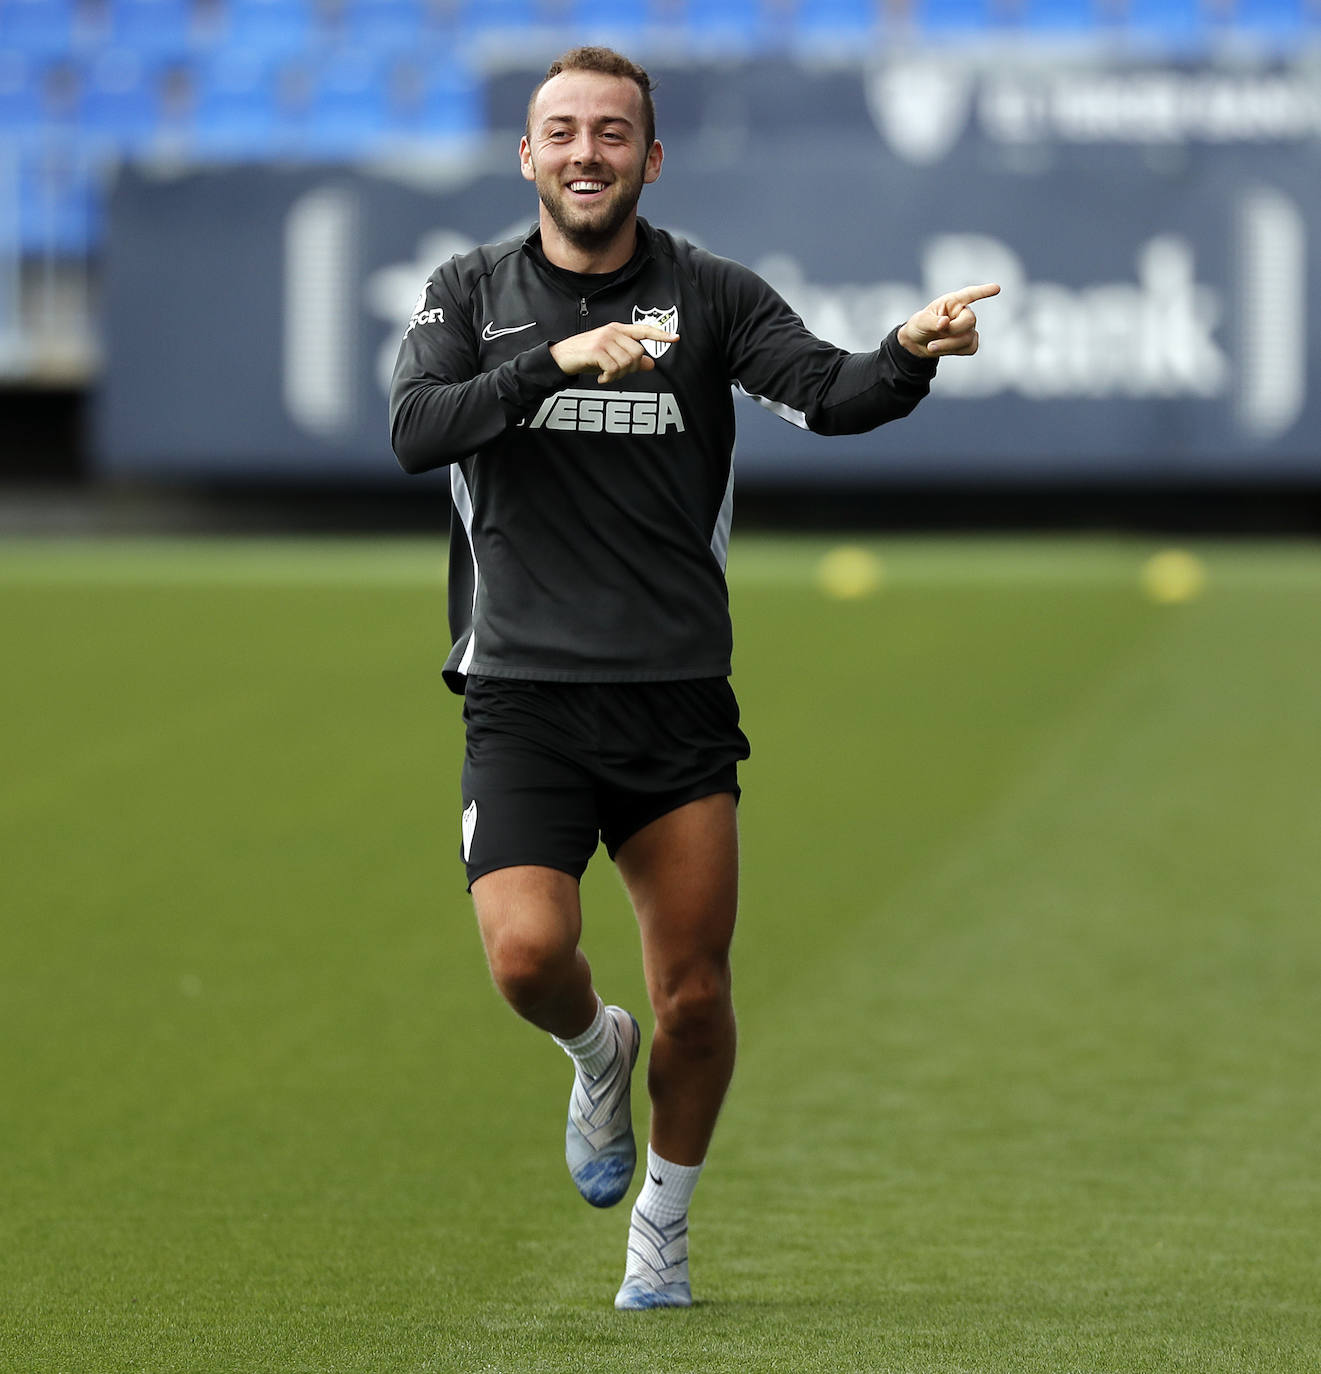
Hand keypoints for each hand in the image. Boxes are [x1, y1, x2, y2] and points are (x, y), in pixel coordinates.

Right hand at [550, 322, 679, 383]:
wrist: (561, 358)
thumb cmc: (586, 358)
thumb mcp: (611, 358)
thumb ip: (631, 360)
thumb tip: (651, 363)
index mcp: (618, 330)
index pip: (643, 330)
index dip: (660, 335)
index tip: (675, 338)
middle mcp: (613, 331)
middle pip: (638, 353)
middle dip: (630, 369)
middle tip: (616, 374)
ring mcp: (604, 339)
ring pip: (627, 362)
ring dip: (618, 376)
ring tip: (607, 376)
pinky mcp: (596, 350)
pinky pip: (614, 368)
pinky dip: (609, 378)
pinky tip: (601, 378)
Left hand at [898, 282, 1000, 359]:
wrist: (918, 343)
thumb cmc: (920, 326)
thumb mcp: (920, 321)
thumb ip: (932, 321)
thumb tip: (945, 323)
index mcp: (953, 301)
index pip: (970, 294)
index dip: (983, 291)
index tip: (997, 288)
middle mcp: (964, 313)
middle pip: (970, 320)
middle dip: (952, 330)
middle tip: (936, 334)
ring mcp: (969, 328)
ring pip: (968, 338)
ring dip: (948, 345)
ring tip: (931, 346)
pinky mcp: (970, 342)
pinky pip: (970, 348)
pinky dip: (955, 351)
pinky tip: (944, 348)